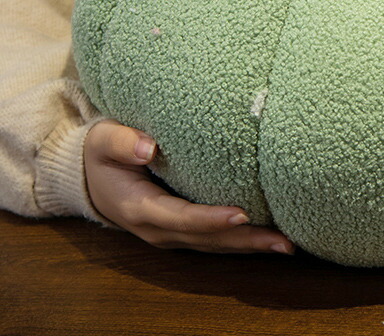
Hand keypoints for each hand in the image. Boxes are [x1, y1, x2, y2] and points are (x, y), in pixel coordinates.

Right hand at [84, 119, 294, 253]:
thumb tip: (149, 147)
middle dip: (246, 240)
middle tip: (284, 240)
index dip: (212, 219)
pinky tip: (269, 237)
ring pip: (215, 245)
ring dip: (251, 245)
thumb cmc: (103, 152)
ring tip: (287, 243)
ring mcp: (172, 233)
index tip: (243, 213)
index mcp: (140, 208)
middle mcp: (159, 229)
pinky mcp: (183, 229)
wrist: (92, 176)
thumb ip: (123, 142)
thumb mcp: (103, 140)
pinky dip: (241, 240)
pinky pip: (215, 240)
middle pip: (207, 239)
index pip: (182, 217)